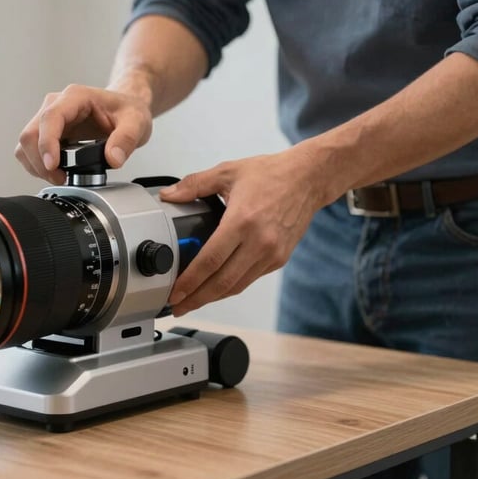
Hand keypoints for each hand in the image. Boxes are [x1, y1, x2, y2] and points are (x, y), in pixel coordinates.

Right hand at [15, 83, 152, 183]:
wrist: (126, 108)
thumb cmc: (127, 110)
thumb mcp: (136, 122)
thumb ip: (126, 139)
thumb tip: (113, 158)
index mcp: (75, 97)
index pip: (50, 118)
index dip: (47, 143)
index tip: (53, 165)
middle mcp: (56, 105)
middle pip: (31, 134)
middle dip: (40, 162)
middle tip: (61, 178)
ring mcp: (49, 119)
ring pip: (26, 144)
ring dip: (36, 166)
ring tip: (60, 177)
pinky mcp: (48, 133)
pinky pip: (31, 151)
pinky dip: (38, 166)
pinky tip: (57, 173)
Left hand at [160, 148, 325, 315]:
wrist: (309, 178)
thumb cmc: (271, 174)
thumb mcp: (227, 172)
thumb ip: (194, 184)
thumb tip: (168, 195)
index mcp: (242, 221)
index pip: (210, 261)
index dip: (190, 281)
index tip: (175, 292)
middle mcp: (259, 242)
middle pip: (222, 282)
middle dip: (197, 298)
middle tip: (178, 306)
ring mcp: (271, 254)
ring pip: (237, 286)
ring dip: (213, 297)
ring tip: (192, 301)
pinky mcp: (279, 259)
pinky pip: (250, 279)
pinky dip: (231, 287)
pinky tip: (216, 287)